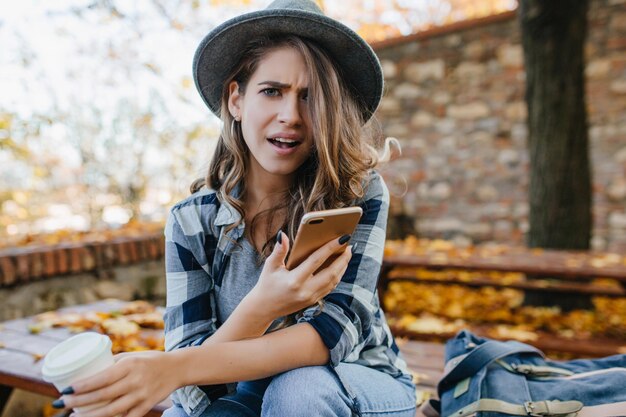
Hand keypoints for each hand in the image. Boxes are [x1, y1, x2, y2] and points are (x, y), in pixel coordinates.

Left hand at [55, 351, 176, 416]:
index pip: (102, 378)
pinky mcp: (146, 406)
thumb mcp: (132, 356)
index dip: (83, 385)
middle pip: (103, 395)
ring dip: (90, 415)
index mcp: (130, 365)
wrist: (176, 368)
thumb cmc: (149, 360)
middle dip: (79, 401)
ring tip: (74, 416)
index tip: (66, 389)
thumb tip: (87, 370)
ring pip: (111, 410)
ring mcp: (141, 396)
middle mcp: (135, 381)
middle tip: (62, 402)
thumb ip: (112, 364)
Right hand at [247, 231, 352, 318]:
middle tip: (349, 245)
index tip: (343, 238)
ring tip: (346, 253)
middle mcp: (305, 290)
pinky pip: (330, 287)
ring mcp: (311, 297)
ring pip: (334, 281)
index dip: (331, 248)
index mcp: (294, 280)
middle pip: (331, 272)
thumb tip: (284, 235)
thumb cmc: (267, 284)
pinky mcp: (313, 301)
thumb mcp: (270, 266)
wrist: (264, 308)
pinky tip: (340, 265)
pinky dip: (337, 275)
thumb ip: (279, 251)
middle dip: (343, 258)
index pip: (317, 260)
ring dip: (343, 267)